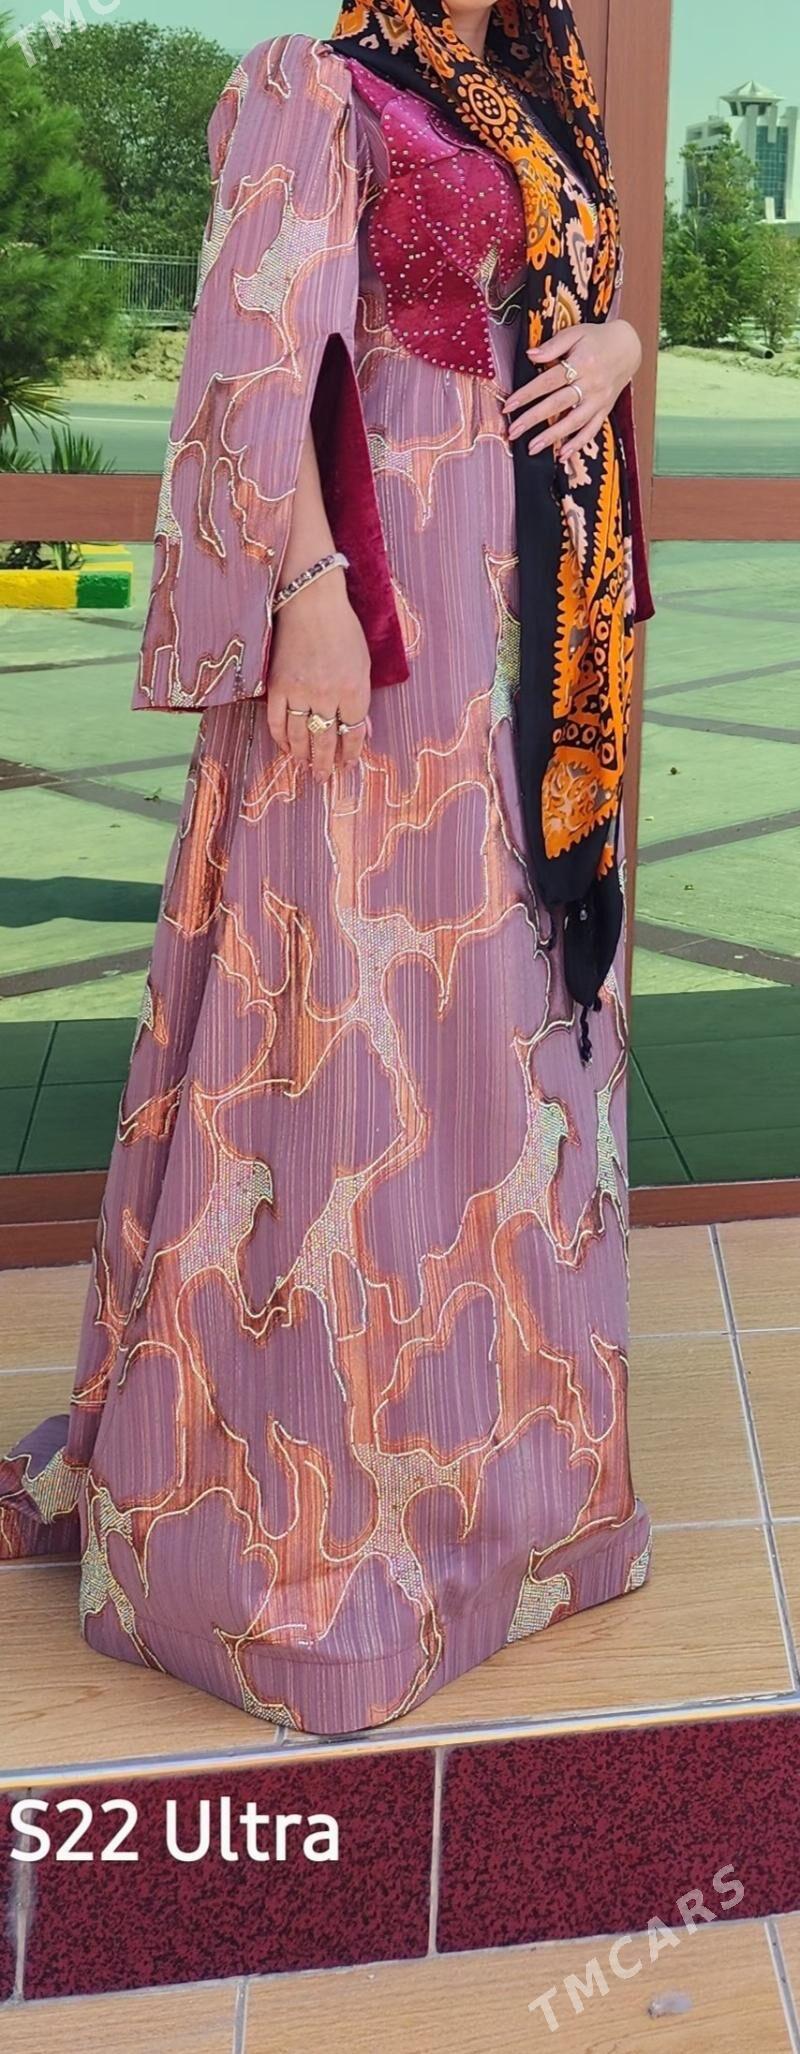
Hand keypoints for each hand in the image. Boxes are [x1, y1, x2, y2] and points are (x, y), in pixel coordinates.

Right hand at [266, 570, 371, 781]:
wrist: (309, 601)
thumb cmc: (342, 628)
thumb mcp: (362, 663)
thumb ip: (360, 699)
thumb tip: (362, 730)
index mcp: (354, 689)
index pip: (354, 734)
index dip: (351, 753)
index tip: (348, 764)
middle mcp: (328, 695)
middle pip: (326, 741)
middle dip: (326, 764)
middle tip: (324, 778)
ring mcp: (300, 692)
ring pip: (301, 736)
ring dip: (303, 756)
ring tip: (306, 767)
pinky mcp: (277, 686)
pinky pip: (278, 721)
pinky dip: (282, 738)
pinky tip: (286, 747)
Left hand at [503, 319, 641, 463]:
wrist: (628, 347)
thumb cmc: (597, 338)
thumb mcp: (576, 332)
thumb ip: (553, 346)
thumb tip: (530, 355)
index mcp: (582, 363)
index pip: (548, 381)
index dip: (527, 394)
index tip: (509, 406)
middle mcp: (592, 384)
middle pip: (557, 404)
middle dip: (533, 419)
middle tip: (513, 432)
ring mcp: (599, 400)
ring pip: (573, 422)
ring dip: (552, 437)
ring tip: (532, 447)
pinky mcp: (605, 409)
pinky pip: (591, 430)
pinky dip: (578, 444)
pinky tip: (562, 455)